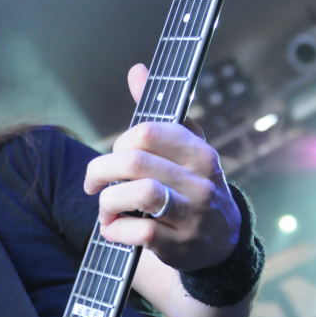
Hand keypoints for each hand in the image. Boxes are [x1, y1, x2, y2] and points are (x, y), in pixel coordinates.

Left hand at [83, 64, 240, 271]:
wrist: (222, 244)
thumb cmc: (192, 188)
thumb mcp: (185, 151)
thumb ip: (158, 115)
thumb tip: (136, 70)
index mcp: (199, 152)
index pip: (148, 132)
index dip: (119, 143)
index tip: (114, 156)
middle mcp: (200, 181)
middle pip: (135, 162)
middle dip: (101, 171)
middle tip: (93, 184)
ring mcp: (192, 215)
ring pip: (141, 194)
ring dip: (108, 201)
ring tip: (106, 209)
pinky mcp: (180, 246)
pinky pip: (141, 232)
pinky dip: (116, 230)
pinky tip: (113, 229)